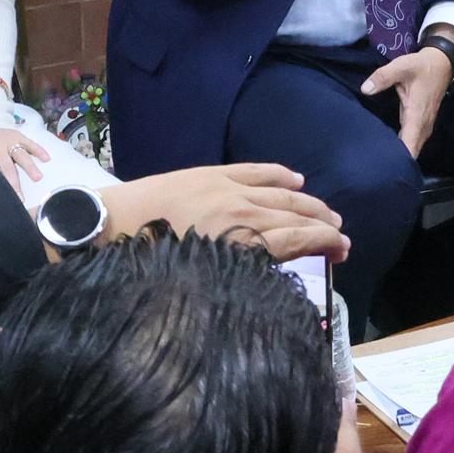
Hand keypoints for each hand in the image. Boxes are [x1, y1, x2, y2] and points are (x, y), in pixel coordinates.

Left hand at [108, 161, 345, 260]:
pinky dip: (279, 173)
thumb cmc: (150, 265)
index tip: (342, 251)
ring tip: (327, 213)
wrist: (111, 227)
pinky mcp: (212, 174)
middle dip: (324, 226)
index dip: (325, 244)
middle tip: (342, 237)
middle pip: (295, 217)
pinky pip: (257, 170)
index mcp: (239, 243)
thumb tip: (266, 277)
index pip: (296, 240)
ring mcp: (229, 189)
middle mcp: (242, 213)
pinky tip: (296, 178)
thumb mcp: (197, 282)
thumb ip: (237, 276)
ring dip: (309, 202)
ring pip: (282, 193)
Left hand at [361, 40, 453, 156]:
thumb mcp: (401, 66)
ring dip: (400, 155)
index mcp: (417, 116)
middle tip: (372, 167)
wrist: (441, 64)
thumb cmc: (421, 67)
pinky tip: (388, 150)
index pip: (410, 147)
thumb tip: (365, 89)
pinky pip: (413, 142)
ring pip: (413, 148)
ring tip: (377, 162)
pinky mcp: (421, 124)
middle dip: (396, 161)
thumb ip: (383, 77)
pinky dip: (403, 147)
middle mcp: (422, 126)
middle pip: (411, 153)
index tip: (383, 167)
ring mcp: (423, 126)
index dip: (399, 160)